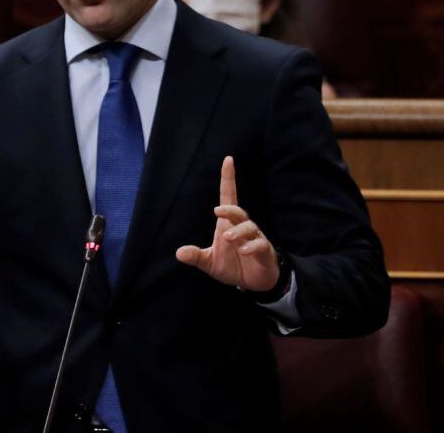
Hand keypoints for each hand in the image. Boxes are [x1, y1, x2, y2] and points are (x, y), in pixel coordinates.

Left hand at [176, 156, 281, 292]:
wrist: (252, 284)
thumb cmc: (232, 266)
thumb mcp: (209, 262)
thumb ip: (196, 256)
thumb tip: (179, 253)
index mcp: (228, 225)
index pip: (228, 197)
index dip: (228, 179)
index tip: (228, 160)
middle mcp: (242, 227)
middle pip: (239, 211)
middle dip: (230, 209)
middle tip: (218, 212)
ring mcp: (255, 239)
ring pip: (250, 227)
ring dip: (239, 230)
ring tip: (228, 237)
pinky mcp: (264, 251)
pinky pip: (261, 244)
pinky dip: (253, 246)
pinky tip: (244, 250)